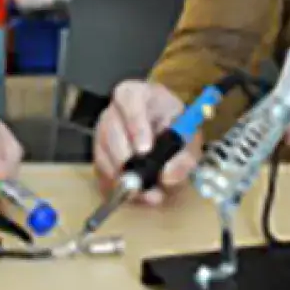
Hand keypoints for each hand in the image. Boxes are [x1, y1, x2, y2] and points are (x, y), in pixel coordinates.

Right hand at [93, 80, 201, 205]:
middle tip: (143, 182)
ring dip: (122, 177)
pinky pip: (100, 170)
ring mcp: (102, 131)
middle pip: (111, 130)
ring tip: (147, 194)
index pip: (128, 99)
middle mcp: (115, 110)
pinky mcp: (99, 153)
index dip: (135, 125)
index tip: (145, 150)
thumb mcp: (190, 139)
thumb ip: (184, 156)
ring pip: (102, 152)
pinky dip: (117, 185)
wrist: (166, 136)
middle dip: (126, 159)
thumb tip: (167, 176)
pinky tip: (136, 194)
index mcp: (138, 95)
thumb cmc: (176, 130)